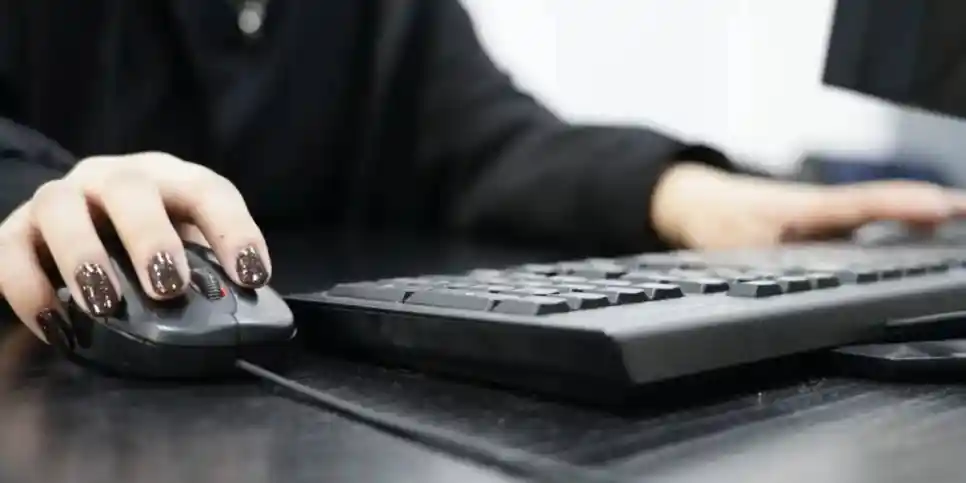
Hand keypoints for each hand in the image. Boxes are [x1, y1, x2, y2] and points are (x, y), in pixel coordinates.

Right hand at [0, 152, 270, 342]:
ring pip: (62, 209)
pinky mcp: (14, 230)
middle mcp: (113, 179)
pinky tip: (56, 326)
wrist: (76, 219)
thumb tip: (245, 325)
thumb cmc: (147, 240)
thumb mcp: (186, 247)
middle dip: (150, 238)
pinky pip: (9, 251)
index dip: (234, 231)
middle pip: (131, 189)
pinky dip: (29, 289)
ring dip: (83, 256)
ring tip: (104, 306)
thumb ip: (209, 275)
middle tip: (168, 289)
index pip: (209, 192)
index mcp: (170, 180)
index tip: (251, 276)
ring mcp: (61, 199)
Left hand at [651, 162, 965, 249]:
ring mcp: (823, 211)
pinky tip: (925, 226)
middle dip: (928, 207)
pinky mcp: (820, 220)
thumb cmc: (716, 218)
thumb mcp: (736, 247)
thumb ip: (766, 265)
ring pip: (878, 209)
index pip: (864, 204)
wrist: (692, 200)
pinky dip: (900, 216)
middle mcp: (821, 206)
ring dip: (919, 211)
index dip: (903, 207)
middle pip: (883, 204)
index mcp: (805, 208)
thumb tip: (791, 288)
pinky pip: (869, 215)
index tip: (942, 207)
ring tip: (961, 214)